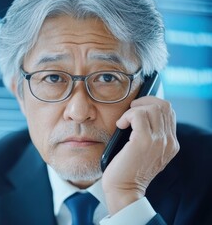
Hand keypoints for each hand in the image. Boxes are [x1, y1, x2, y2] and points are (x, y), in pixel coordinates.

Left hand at [102, 96, 179, 214]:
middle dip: (144, 102)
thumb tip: (139, 113)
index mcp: (171, 144)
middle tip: (129, 111)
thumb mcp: (145, 152)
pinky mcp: (144, 141)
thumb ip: (150, 135)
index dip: (152, 104)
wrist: (124, 189)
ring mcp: (158, 141)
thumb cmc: (128, 170)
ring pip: (152, 108)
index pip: (169, 112)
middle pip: (163, 106)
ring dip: (134, 110)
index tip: (137, 109)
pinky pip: (138, 115)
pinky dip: (127, 116)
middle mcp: (169, 142)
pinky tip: (120, 125)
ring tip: (124, 121)